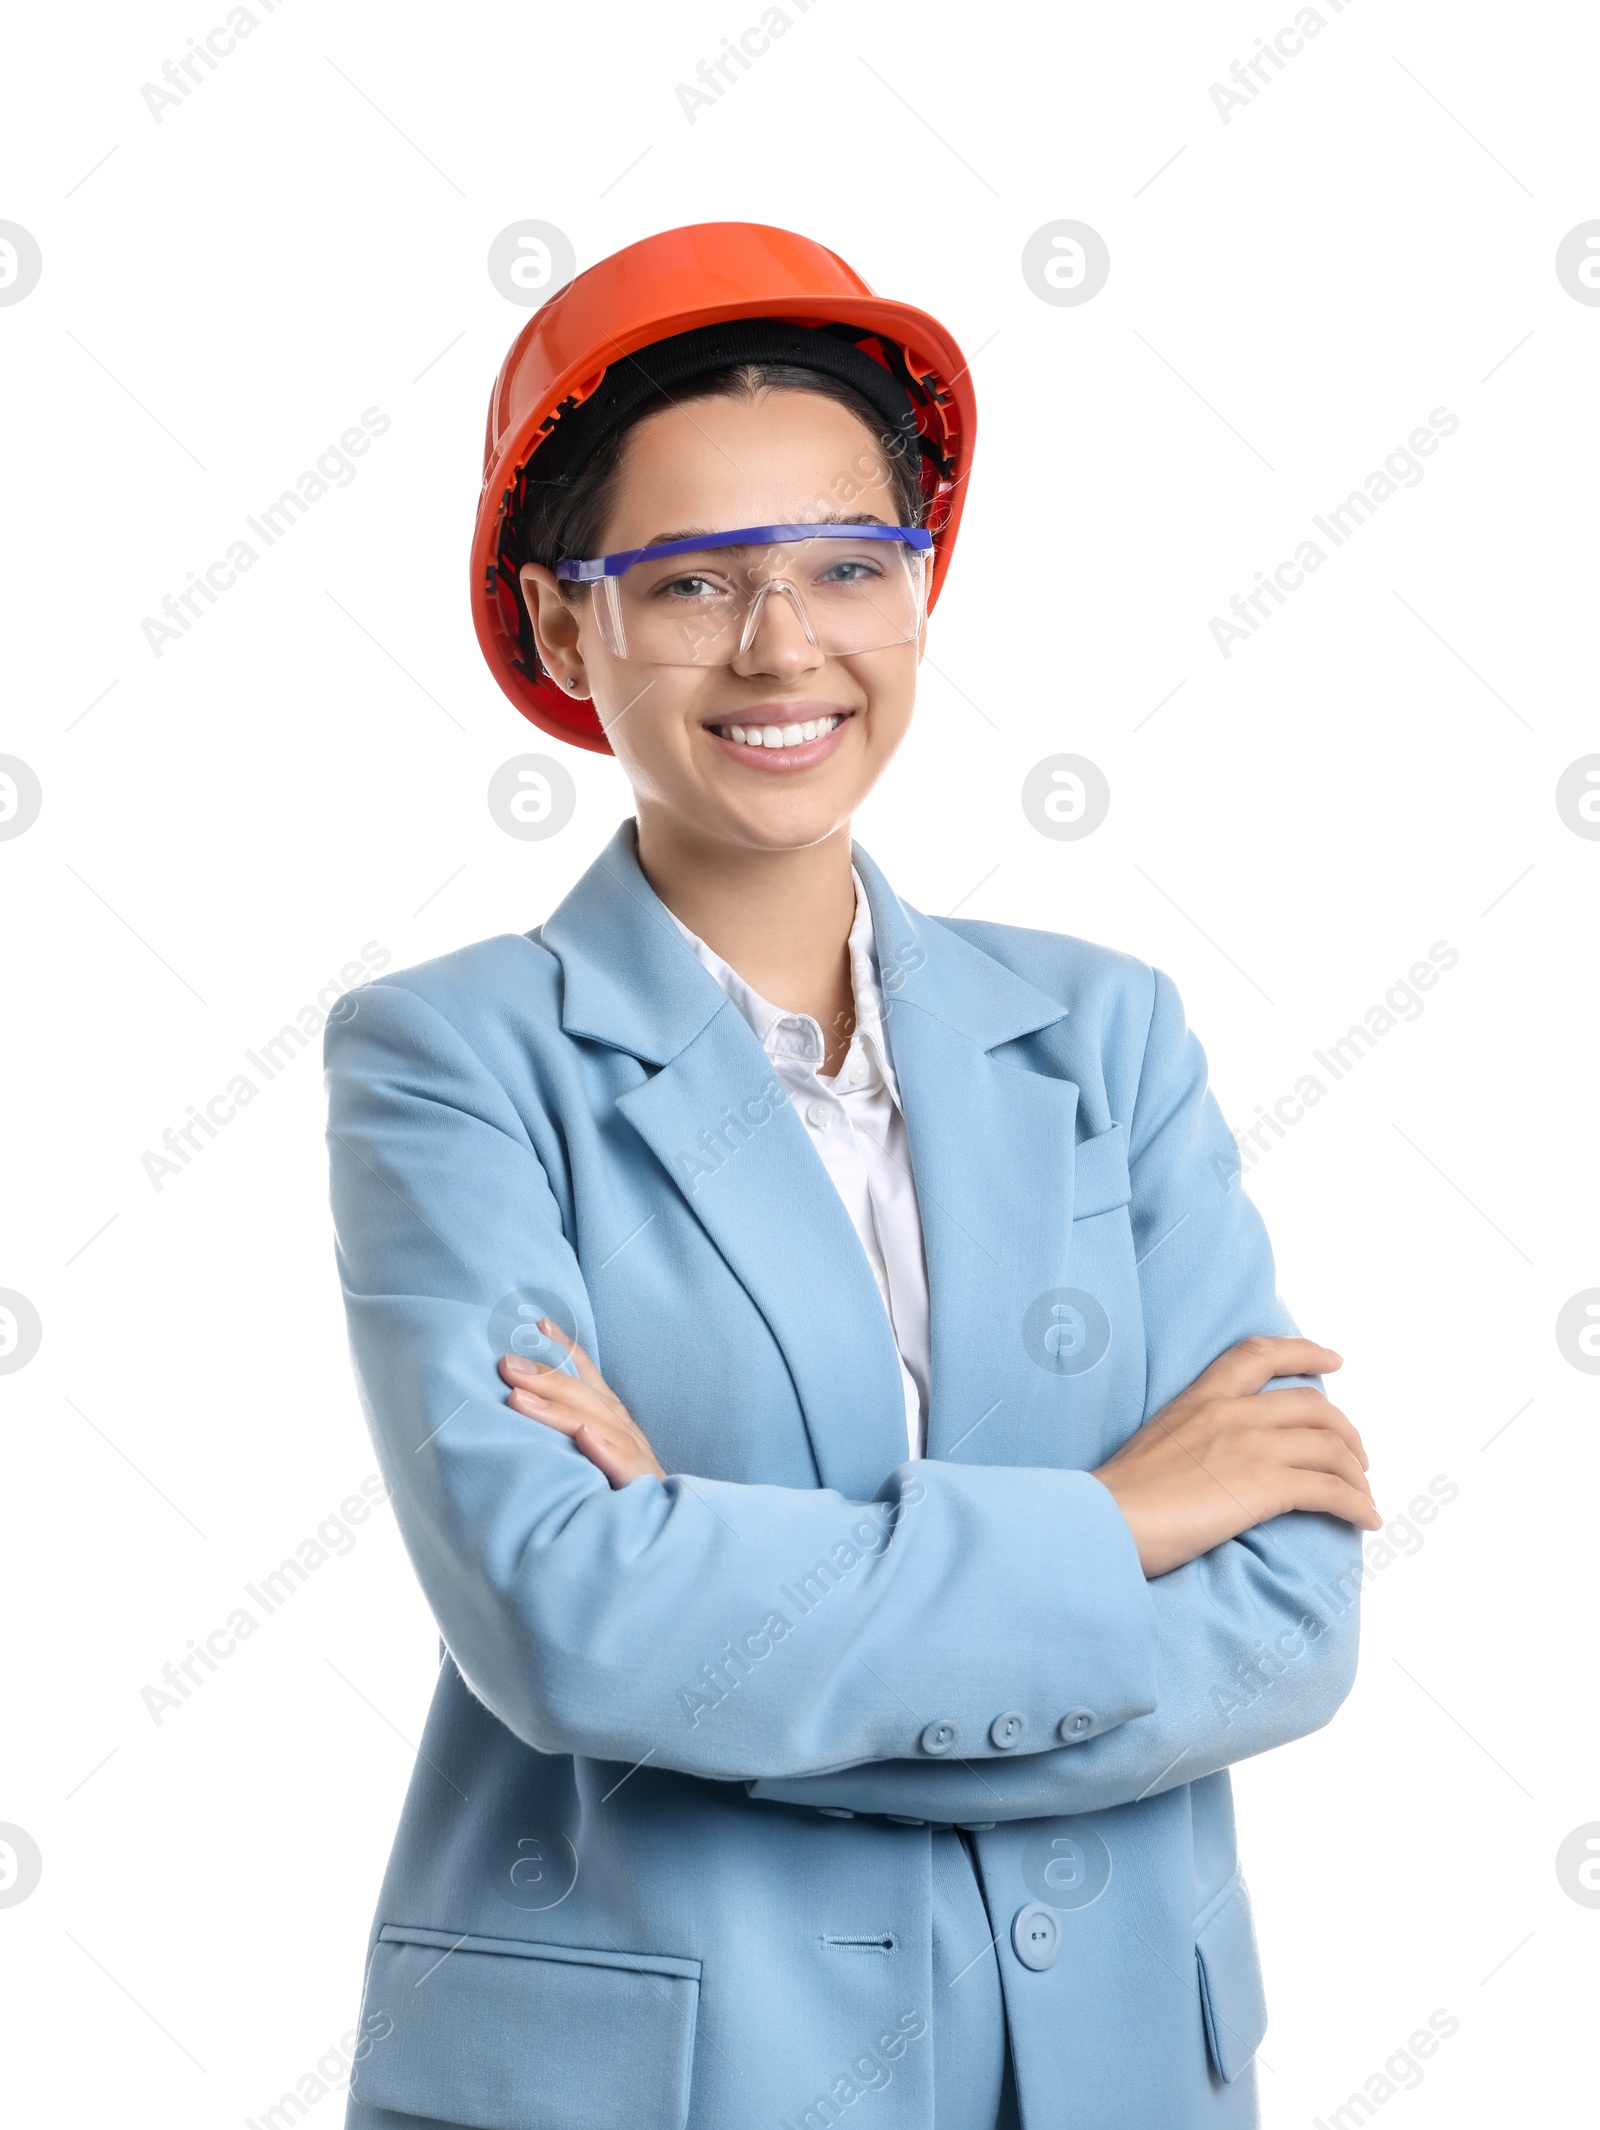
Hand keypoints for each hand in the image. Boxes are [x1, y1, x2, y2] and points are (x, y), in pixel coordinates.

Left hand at [499, 1322, 664, 1487]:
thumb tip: (521, 1406)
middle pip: (588, 1400)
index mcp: (616, 1424)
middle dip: (546, 1377)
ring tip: (519, 1398)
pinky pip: (627, 1469)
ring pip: (600, 1428)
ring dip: (560, 1410)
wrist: (664, 1544)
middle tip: (506, 1364)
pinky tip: (585, 1438)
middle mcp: (629, 1435)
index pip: (590, 1381)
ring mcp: (640, 1462)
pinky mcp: (645, 1492)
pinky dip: (606, 1451)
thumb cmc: (618, 1501)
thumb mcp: (593, 1460)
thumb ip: (570, 1435)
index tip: (539, 1324)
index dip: (567, 1350)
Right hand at [1091, 1336, 1378, 1577]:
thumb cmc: (1119, 1496)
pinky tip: (1367, 1519)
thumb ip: (1191, 1438)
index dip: (1304, 1350)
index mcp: (1200, 1397)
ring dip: (1357, 1472)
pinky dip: (1357, 1504)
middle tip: (1356, 1457)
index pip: (1259, 1354)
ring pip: (1331, 1447)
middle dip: (1345, 1432)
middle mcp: (1230, 1411)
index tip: (1334, 1359)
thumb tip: (1213, 1462)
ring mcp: (1250, 1446)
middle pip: (1313, 1406)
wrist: (1105, 1520)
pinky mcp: (1264, 1485)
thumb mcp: (1155, 1443)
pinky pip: (1331, 1489)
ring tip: (1364, 1494)